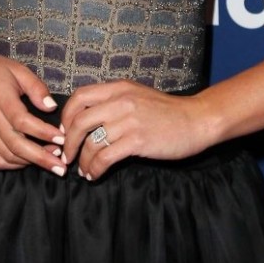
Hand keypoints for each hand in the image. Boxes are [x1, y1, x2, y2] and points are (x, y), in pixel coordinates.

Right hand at [0, 51, 66, 173]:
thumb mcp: (18, 70)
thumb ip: (36, 87)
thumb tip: (52, 107)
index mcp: (0, 96)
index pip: (22, 121)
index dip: (43, 132)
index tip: (62, 138)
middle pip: (15, 144)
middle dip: (41, 158)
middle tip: (61, 165)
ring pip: (7, 155)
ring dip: (30, 162)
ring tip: (51, 161)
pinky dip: (15, 164)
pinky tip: (30, 161)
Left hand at [60, 80, 212, 180]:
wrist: (197, 120)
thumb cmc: (168, 111)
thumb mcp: (138, 96)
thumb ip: (114, 102)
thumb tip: (87, 119)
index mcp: (119, 88)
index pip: (79, 97)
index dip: (66, 116)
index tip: (66, 132)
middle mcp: (120, 101)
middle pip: (79, 121)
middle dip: (68, 142)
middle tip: (67, 156)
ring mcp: (129, 120)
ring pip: (91, 143)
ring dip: (83, 161)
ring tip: (84, 171)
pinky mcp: (137, 140)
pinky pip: (105, 158)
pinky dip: (95, 169)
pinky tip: (95, 175)